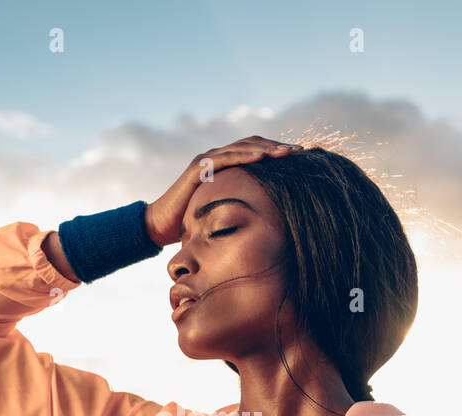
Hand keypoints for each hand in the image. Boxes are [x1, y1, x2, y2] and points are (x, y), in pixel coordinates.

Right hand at [144, 135, 303, 247]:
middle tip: (301, 151)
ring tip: (287, 151)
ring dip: (266, 148)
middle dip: (277, 146)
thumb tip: (266, 218)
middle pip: (252, 143)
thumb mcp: (222, 210)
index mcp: (224, 164)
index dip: (276, 151)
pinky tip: (262, 157)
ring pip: (242, 147)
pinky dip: (244, 156)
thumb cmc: (191, 221)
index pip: (255, 151)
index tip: (299, 157)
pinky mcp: (198, 168)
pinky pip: (225, 158)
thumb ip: (239, 204)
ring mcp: (206, 160)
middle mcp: (216, 157)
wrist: (161, 225)